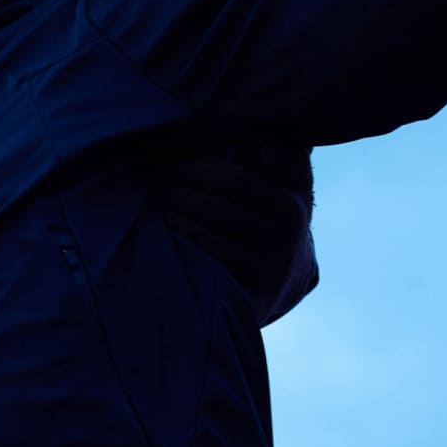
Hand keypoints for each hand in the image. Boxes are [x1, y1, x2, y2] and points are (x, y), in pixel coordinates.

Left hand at [155, 140, 319, 325]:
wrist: (285, 277)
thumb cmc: (273, 219)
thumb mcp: (290, 186)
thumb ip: (285, 161)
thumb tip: (268, 149)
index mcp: (292, 206)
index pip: (239, 181)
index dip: (201, 172)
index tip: (175, 169)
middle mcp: (286, 239)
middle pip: (220, 210)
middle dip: (181, 196)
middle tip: (157, 191)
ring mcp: (269, 271)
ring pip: (210, 240)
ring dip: (175, 221)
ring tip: (155, 210)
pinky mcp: (254, 297)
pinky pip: (210, 270)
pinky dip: (183, 253)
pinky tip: (163, 240)